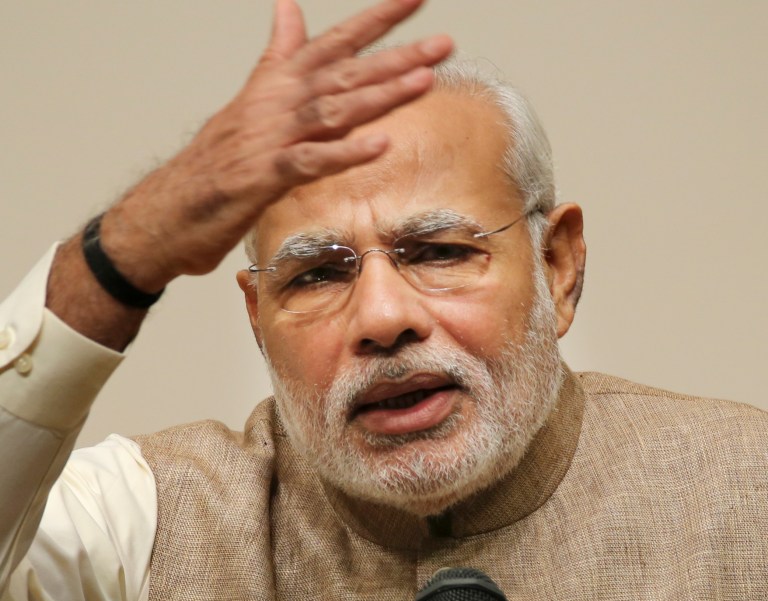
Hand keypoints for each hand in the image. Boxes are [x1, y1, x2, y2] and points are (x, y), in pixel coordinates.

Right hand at [99, 0, 452, 291]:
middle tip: (443, 43)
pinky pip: (309, 162)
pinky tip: (379, 146)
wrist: (164, 210)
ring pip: (332, 110)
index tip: (415, 0)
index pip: (333, 43)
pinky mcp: (261, 178)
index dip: (375, 20)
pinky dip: (344, 153)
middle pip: (342, 73)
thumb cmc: (213, 163)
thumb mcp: (249, 104)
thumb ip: (276, 58)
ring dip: (380, 96)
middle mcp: (275, 104)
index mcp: (275, 85)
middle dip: (396, 55)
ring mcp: (268, 139)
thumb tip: (290, 11)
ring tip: (425, 81)